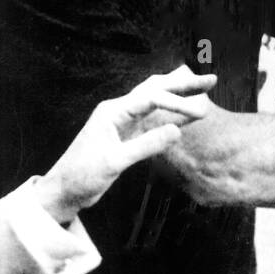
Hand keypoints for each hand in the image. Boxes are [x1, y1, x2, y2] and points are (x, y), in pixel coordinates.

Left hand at [35, 68, 216, 223]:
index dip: (177, 103)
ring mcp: (123, 121)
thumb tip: (177, 130)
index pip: (151, 98)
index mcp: (113, 112)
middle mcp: (119, 110)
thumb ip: (145, 145)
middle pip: (156, 89)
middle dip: (184, 84)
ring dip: (179, 93)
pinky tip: (189, 117)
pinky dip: (173, 114)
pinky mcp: (127, 133)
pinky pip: (154, 118)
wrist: (63, 192)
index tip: (201, 113)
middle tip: (211, 81)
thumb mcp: (114, 162)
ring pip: (156, 99)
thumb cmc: (82, 176)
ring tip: (203, 87)